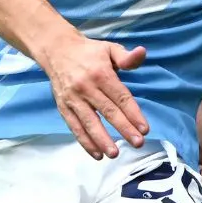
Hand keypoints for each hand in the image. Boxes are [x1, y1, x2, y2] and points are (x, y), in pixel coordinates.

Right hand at [42, 36, 148, 159]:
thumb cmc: (88, 52)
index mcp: (100, 73)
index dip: (133, 113)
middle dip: (123, 128)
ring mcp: (72, 99)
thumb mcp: (109, 49)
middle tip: (138, 143)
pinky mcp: (63, 107)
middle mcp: (86, 87)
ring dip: (102, 140)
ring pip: (89, 122)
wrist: (56, 50)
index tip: (145, 129)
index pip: (120, 97)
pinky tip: (96, 154)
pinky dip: (85, 141)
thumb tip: (142, 53)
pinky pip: (74, 127)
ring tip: (114, 153)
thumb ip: (126, 57)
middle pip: (107, 111)